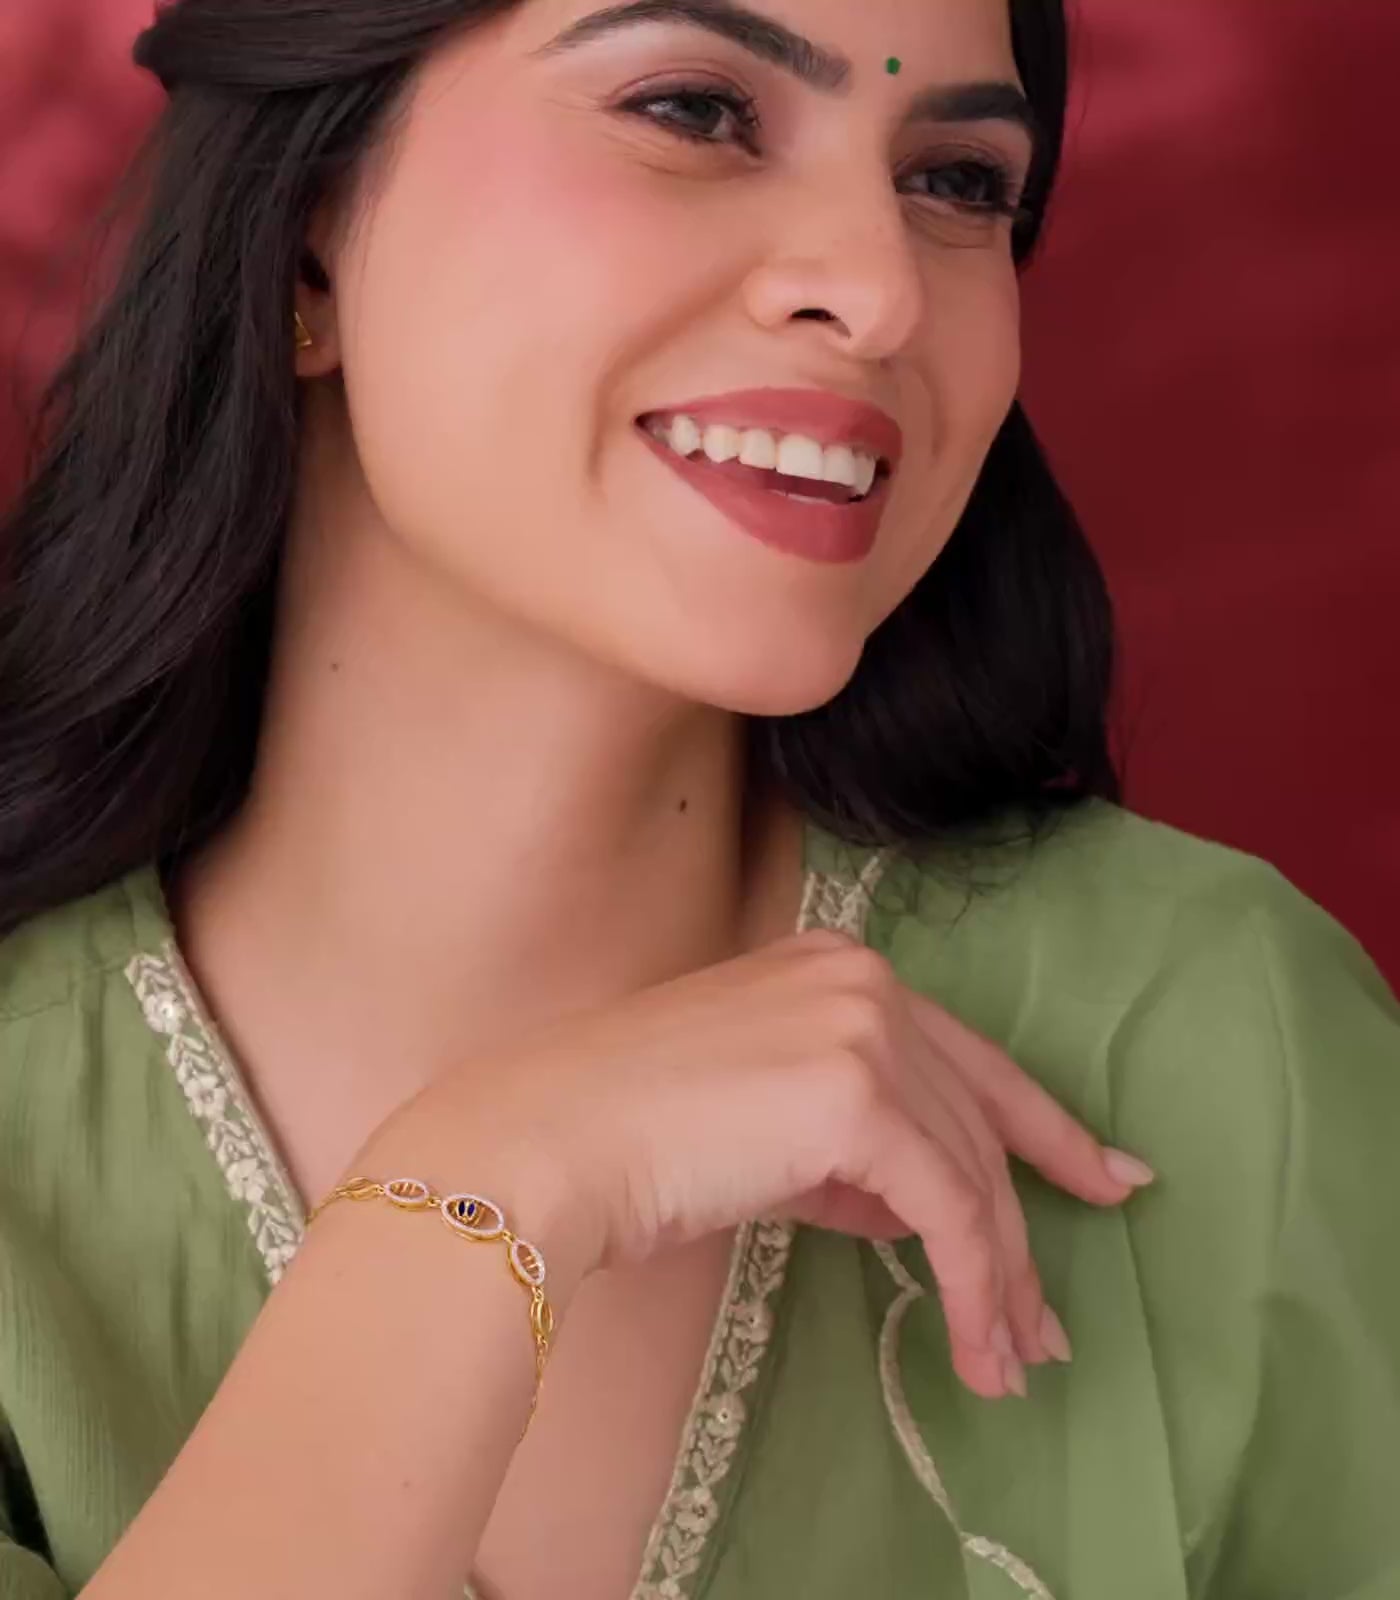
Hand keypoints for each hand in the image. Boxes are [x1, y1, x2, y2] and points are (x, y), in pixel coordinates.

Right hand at [362, 928, 1151, 1399]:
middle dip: (1022, 1230)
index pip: (965, 1058)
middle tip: (1049, 1326)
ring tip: (1010, 1360)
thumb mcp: (764, 1125)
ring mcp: (865, 1027)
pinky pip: (946, 1206)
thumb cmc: (632, 1135)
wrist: (551, 1139)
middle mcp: (865, 980)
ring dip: (999, 1279)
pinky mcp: (858, 1093)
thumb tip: (916, 1210)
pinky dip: (973, 1283)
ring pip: (971, 1171)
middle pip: (978, 1120)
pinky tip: (976, 1343)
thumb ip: (848, 1149)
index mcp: (838, 968)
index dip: (1041, 1127)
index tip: (1103, 1176)